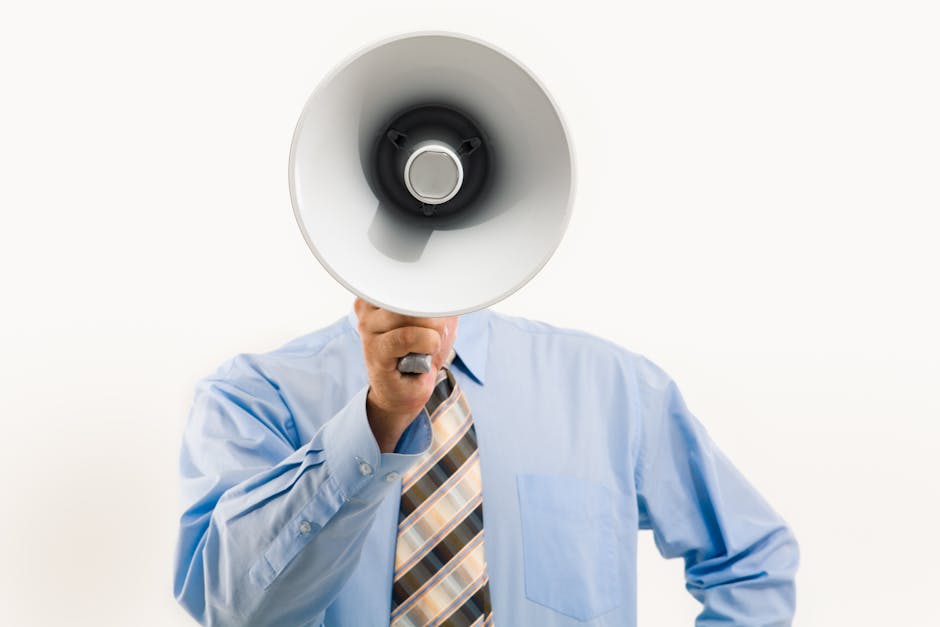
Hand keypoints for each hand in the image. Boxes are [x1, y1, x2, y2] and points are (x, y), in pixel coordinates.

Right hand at [354, 298, 457, 452]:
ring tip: (427, 346)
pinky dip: (426, 344)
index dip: (429, 294)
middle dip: (434, 317)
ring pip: (412, 316)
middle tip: (434, 334)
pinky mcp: (376, 351)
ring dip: (433, 334)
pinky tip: (423, 356)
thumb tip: (454, 285)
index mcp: (379, 294)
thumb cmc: (419, 352)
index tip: (436, 307)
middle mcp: (368, 308)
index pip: (409, 279)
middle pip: (412, 296)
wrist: (407, 389)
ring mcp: (368, 330)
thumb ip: (439, 298)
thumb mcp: (435, 318)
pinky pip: (407, 337)